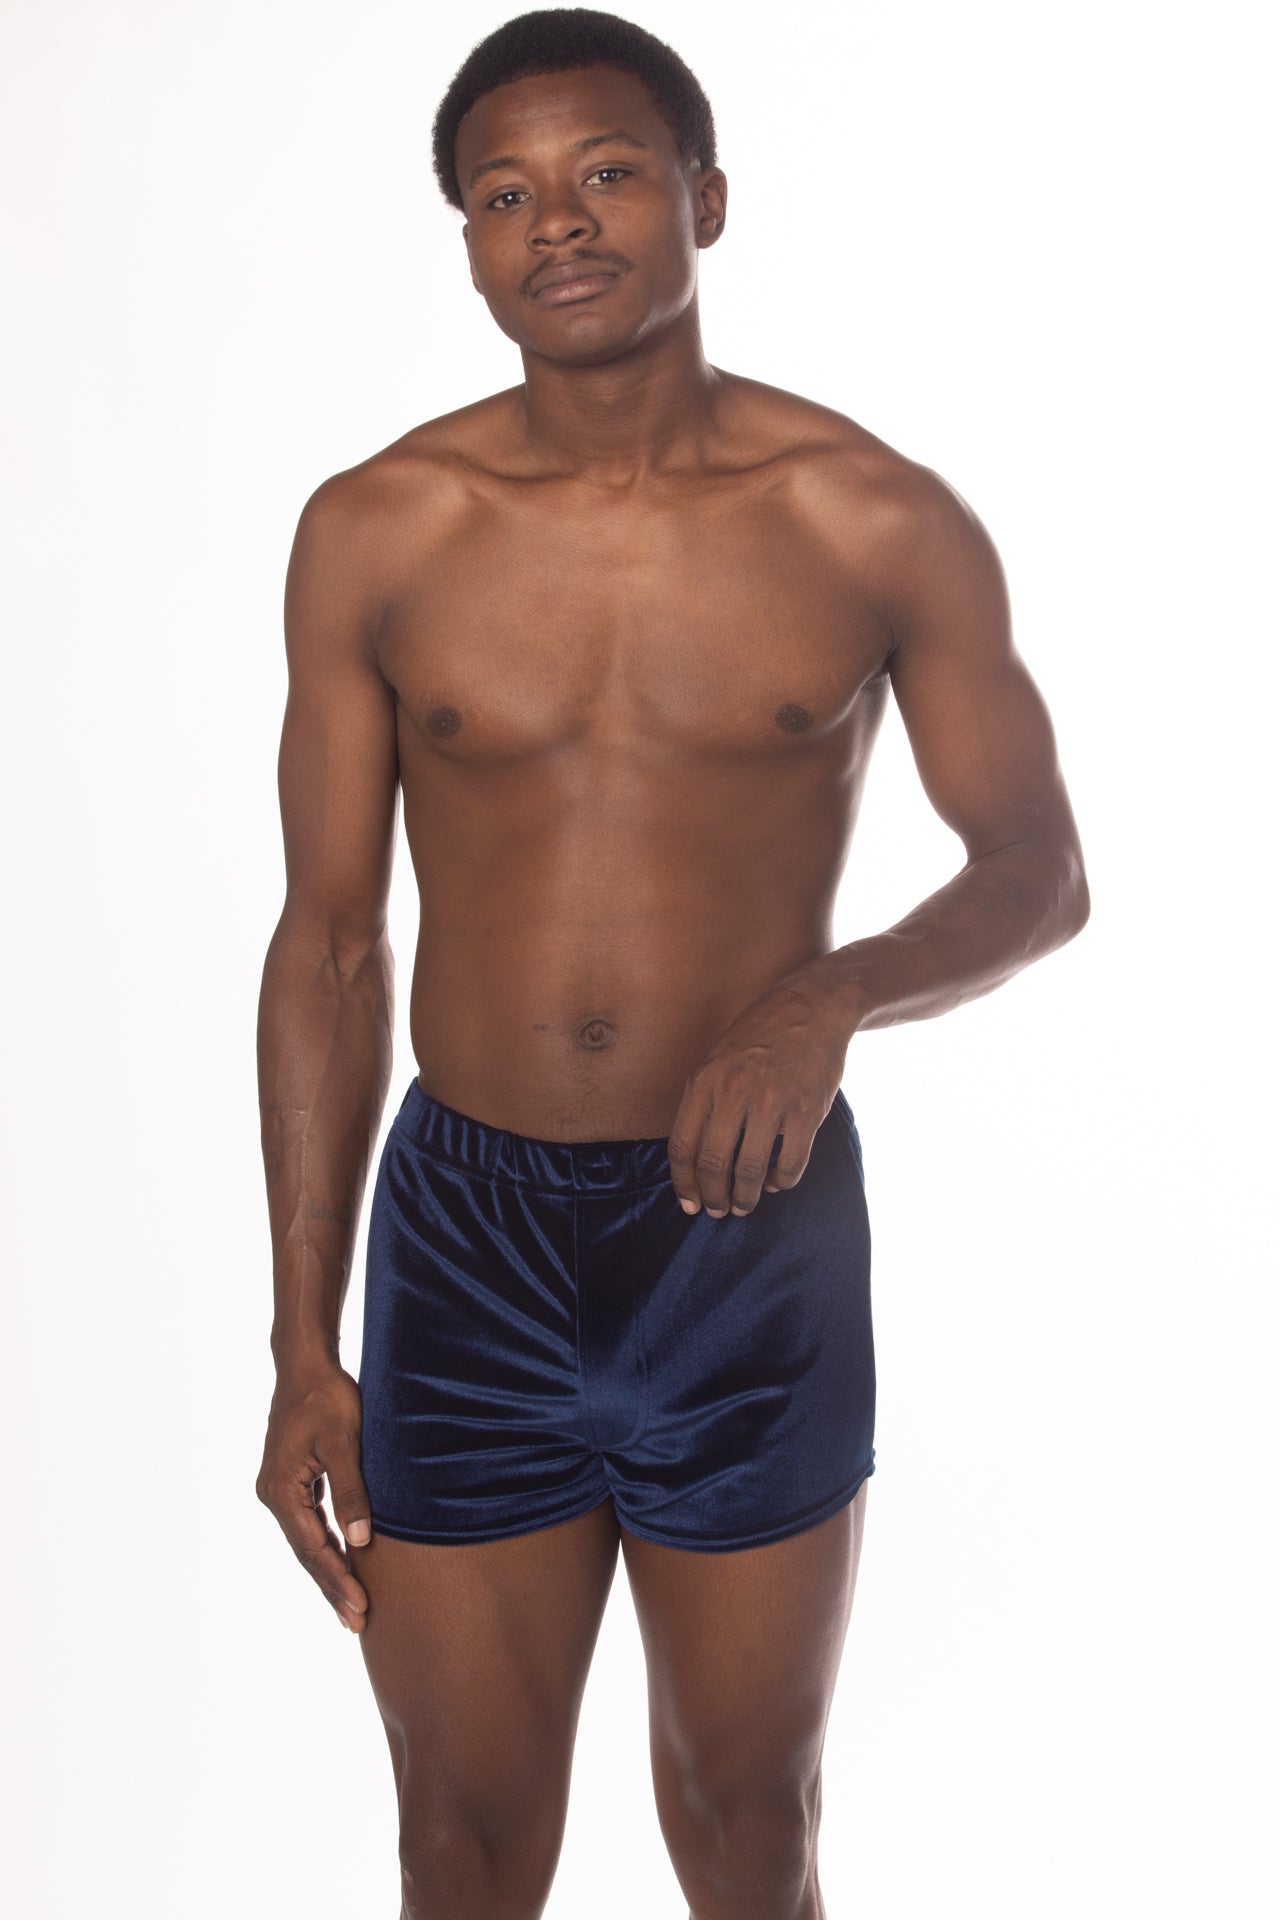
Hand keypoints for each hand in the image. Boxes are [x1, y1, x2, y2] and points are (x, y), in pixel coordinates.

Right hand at [256, 1362, 371, 1632]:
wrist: (306, 1364)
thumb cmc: (327, 1397)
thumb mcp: (344, 1442)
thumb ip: (352, 1492)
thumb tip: (361, 1541)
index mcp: (282, 1490)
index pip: (313, 1548)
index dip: (338, 1580)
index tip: (360, 1608)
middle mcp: (274, 1494)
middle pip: (307, 1551)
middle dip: (334, 1586)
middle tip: (359, 1623)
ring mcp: (280, 1489)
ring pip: (308, 1540)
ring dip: (331, 1570)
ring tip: (353, 1605)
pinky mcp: (292, 1480)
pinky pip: (310, 1523)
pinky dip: (327, 1544)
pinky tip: (345, 1562)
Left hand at [667, 977, 851, 1218]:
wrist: (811, 1006)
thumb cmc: (760, 1035)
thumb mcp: (716, 1057)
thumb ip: (703, 1100)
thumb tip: (692, 1155)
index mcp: (705, 1079)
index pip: (683, 1146)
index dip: (684, 1183)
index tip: (689, 1203)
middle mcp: (734, 1091)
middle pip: (714, 1164)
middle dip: (713, 1197)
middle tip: (718, 1210)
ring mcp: (772, 1101)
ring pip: (751, 1170)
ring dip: (746, 1197)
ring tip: (745, 1205)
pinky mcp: (806, 1110)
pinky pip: (790, 1163)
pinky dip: (781, 1182)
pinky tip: (777, 1182)